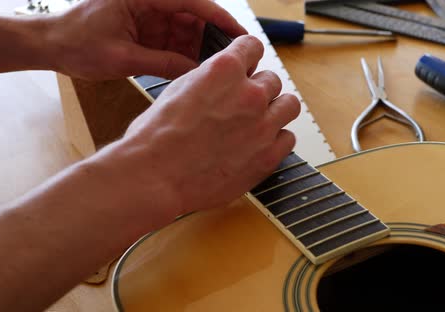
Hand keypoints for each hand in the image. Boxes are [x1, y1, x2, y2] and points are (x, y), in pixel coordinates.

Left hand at [45, 0, 245, 79]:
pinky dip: (186, 55)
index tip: (238, 34)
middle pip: (192, 15)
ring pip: (186, 29)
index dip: (218, 17)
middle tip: (234, 58)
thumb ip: (163, 63)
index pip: (190, 2)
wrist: (51, 47)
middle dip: (213, 36)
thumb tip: (197, 71)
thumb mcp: (123, 57)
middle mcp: (149, 1)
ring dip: (201, 48)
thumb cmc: (77, 44)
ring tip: (219, 68)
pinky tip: (199, 69)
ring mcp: (148, 15)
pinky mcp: (146, 30)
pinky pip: (174, 41)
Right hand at [105, 35, 299, 218]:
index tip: (247, 67)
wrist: (155, 176)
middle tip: (243, 104)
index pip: (253, 46)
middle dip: (258, 89)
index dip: (248, 57)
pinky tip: (260, 145)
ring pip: (289, 105)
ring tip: (259, 122)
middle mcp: (249, 94)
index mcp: (225, 70)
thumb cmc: (157, 136)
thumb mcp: (180, 88)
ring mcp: (263, 126)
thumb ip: (211, 78)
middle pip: (272, 79)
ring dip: (275, 110)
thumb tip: (225, 79)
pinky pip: (288, 139)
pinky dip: (276, 140)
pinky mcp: (268, 156)